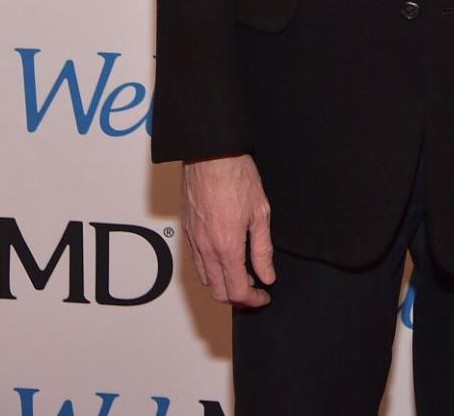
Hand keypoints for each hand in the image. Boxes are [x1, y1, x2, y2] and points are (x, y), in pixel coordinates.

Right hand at [182, 152, 275, 305]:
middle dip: (237, 297)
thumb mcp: (260, 212)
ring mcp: (193, 239)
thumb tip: (267, 276)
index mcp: (227, 246)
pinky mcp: (186, 229)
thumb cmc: (236, 176)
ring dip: (222, 283)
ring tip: (241, 271)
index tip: (264, 295)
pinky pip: (196, 260)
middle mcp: (206, 248)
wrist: (210, 153)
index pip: (237, 291)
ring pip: (205, 278)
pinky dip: (210, 268)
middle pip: (218, 292)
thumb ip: (263, 249)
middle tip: (254, 287)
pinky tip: (224, 255)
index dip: (253, 300)